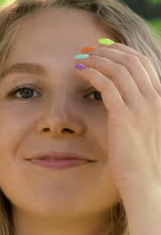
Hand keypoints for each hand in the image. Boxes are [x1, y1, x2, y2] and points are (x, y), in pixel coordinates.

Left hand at [75, 40, 160, 198]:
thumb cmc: (143, 163)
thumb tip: (123, 102)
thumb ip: (140, 113)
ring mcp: (142, 107)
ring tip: (81, 58)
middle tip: (89, 49)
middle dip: (108, 50)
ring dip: (98, 59)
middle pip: (131, 60)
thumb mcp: (148, 131)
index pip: (144, 63)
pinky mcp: (125, 117)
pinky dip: (93, 74)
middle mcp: (155, 99)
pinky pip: (107, 85)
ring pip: (119, 69)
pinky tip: (80, 72)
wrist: (147, 184)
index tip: (104, 50)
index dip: (123, 52)